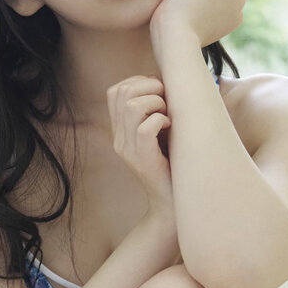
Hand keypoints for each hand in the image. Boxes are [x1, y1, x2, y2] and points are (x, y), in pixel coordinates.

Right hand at [107, 75, 173, 217]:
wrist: (171, 204)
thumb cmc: (173, 165)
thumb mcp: (159, 133)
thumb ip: (154, 111)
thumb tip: (162, 82)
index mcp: (119, 130)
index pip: (114, 91)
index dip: (138, 82)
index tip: (159, 93)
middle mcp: (119, 139)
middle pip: (121, 93)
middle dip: (148, 87)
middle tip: (165, 103)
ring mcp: (128, 150)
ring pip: (131, 106)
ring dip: (156, 102)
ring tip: (167, 115)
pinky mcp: (142, 160)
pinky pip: (145, 128)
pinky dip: (161, 120)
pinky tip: (170, 127)